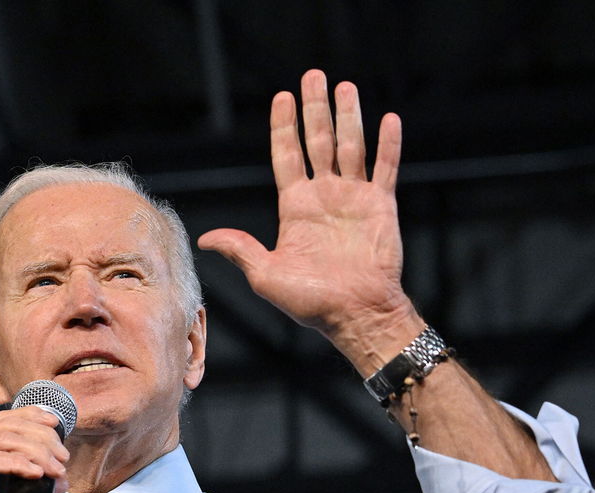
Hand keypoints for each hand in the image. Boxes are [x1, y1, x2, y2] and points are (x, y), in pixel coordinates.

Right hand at [0, 407, 69, 492]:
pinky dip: (17, 463)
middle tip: (62, 457)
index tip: (56, 426)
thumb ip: (32, 491)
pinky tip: (35, 472)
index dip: (31, 418)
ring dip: (35, 450)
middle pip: (6, 427)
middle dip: (40, 437)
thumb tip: (59, 479)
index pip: (4, 423)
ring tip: (54, 467)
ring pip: (1, 440)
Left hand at [197, 69, 421, 370]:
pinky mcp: (381, 207)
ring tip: (345, 86)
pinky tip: (389, 119)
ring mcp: (354, 199)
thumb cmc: (310, 303)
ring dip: (349, 116)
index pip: (286, 156)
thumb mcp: (266, 275)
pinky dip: (388, 144)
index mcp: (295, 208)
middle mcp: (324, 197)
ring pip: (351, 146)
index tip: (282, 97)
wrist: (355, 315)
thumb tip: (205, 238)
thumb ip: (240, 249)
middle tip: (313, 76)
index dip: (284, 126)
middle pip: (318, 142)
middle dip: (315, 109)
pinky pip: (385, 168)